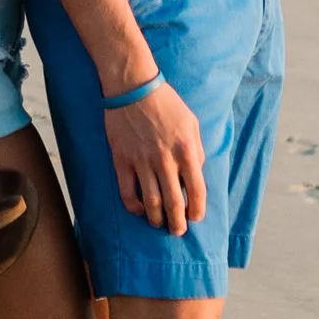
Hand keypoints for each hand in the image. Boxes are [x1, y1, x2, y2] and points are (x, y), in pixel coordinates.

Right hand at [105, 83, 205, 234]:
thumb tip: (196, 173)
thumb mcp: (192, 123)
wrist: (133, 87)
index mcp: (186, 151)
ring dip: (156, 219)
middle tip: (177, 231)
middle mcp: (165, 160)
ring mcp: (142, 162)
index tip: (195, 218)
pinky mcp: (122, 160)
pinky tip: (140, 210)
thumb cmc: (166, 103)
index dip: (197, 210)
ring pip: (151, 202)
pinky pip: (127, 192)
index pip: (196, 191)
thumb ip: (197, 150)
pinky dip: (134, 207)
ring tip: (159, 224)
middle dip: (177, 223)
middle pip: (173, 203)